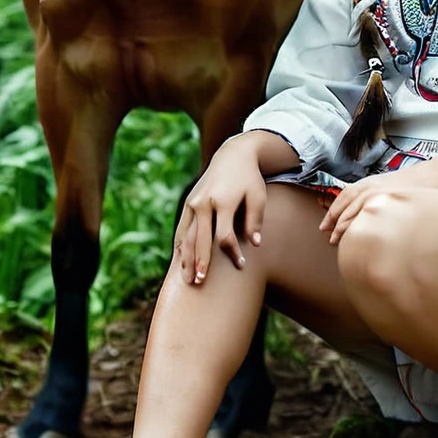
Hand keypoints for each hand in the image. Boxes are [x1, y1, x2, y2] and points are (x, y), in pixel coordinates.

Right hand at [173, 136, 266, 284]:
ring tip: (187, 279)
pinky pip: (181, 229)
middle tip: (200, 282)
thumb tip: (254, 244)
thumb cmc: (249, 178)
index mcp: (222, 201)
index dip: (232, 253)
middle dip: (200, 262)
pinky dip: (180, 246)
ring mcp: (193, 203)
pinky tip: (180, 262)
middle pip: (199, 239)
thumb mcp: (258, 196)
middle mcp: (204, 202)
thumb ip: (254, 220)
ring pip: (186, 236)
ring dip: (186, 258)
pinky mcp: (188, 204)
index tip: (241, 265)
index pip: (224, 236)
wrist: (233, 155)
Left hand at [319, 162, 437, 244]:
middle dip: (333, 221)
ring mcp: (379, 193)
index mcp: (370, 183)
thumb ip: (376, 198)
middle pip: (345, 204)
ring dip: (342, 226)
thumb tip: (366, 214)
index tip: (325, 225)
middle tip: (328, 236)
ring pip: (353, 211)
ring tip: (336, 241)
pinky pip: (368, 215)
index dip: (333, 212)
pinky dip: (358, 225)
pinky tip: (355, 237)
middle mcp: (371, 186)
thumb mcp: (390, 187)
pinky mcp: (388, 200)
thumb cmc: (416, 184)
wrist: (436, 175)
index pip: (344, 197)